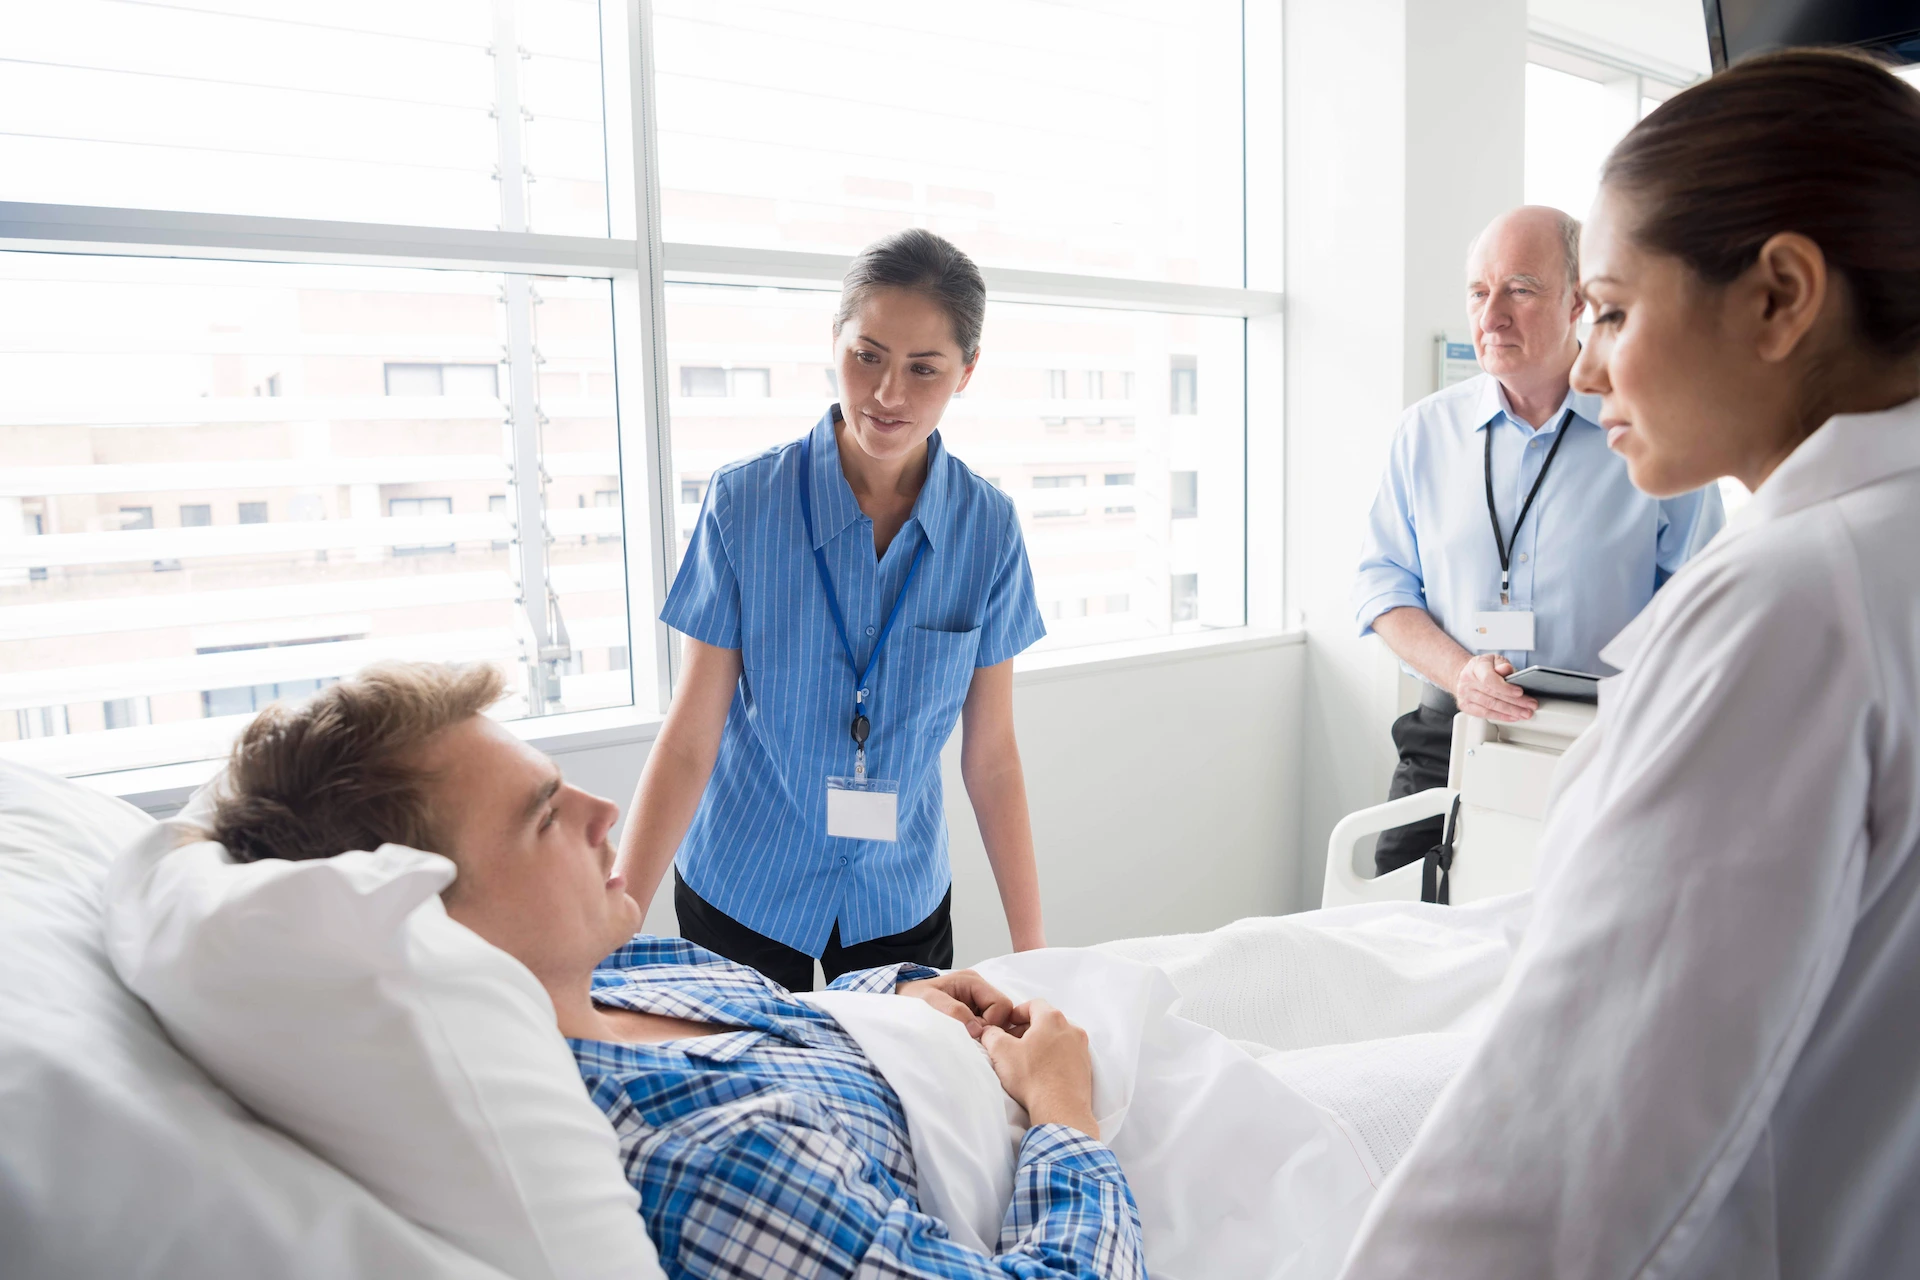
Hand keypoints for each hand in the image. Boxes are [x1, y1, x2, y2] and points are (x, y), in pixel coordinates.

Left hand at [896, 969, 1017, 1038]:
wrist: (899, 1005)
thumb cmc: (912, 1000)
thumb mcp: (929, 1002)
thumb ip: (953, 1011)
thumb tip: (977, 1029)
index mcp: (972, 981)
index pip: (1001, 1005)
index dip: (992, 1023)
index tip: (973, 1034)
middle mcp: (979, 989)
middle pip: (1004, 1013)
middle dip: (990, 1028)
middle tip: (971, 1038)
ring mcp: (978, 1001)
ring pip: (998, 1021)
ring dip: (985, 1033)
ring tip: (966, 1038)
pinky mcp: (974, 1012)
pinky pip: (988, 1025)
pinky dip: (980, 1034)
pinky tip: (966, 1038)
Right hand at [980, 1000, 1098, 1139]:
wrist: (1060, 1109)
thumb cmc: (1032, 1078)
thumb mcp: (1001, 1051)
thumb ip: (992, 1034)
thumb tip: (989, 1031)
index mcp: (1052, 1019)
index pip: (1033, 1004)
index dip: (1017, 1013)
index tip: (1007, 1025)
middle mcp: (1072, 1029)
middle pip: (1047, 1021)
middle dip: (1028, 1029)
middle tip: (1013, 1043)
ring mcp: (1082, 1048)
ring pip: (1058, 1038)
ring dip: (1042, 1044)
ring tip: (1027, 1060)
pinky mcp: (1086, 1067)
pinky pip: (1067, 1055)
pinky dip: (1055, 1058)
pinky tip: (1043, 1073)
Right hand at [1452, 653, 1536, 721]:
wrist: (1466, 674)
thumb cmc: (1484, 667)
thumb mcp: (1494, 660)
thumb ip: (1502, 665)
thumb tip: (1507, 669)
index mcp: (1475, 667)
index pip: (1489, 679)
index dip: (1505, 687)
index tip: (1520, 692)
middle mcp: (1467, 681)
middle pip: (1493, 694)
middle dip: (1515, 702)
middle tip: (1530, 705)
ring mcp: (1465, 695)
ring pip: (1490, 706)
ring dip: (1511, 711)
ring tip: (1525, 713)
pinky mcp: (1466, 706)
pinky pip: (1485, 714)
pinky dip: (1501, 716)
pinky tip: (1512, 717)